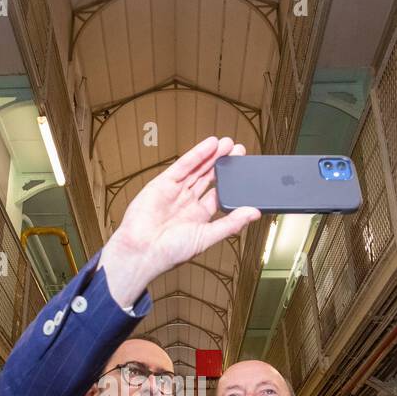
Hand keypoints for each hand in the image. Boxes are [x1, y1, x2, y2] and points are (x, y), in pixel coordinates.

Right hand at [99, 136, 261, 305]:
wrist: (142, 251)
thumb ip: (231, 224)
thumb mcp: (207, 237)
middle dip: (223, 164)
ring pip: (197, 169)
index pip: (219, 194)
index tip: (244, 171)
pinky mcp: (163, 183)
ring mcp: (175, 192)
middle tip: (239, 149)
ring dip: (212, 155)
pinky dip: (197, 154)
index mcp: (199, 217)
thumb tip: (254, 213)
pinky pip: (183, 165)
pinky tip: (210, 144)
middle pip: (209, 178)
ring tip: (228, 143)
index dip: (231, 182)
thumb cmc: (170, 252)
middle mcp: (187, 202)